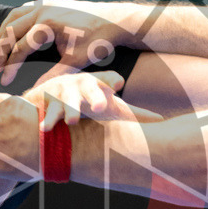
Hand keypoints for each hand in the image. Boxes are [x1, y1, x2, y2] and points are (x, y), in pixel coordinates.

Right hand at [0, 0, 139, 85]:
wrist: (114, 21)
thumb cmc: (98, 41)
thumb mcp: (75, 62)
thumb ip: (53, 76)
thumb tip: (34, 91)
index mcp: (47, 25)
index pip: (20, 48)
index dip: (10, 66)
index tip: (4, 81)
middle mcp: (42, 10)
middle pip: (10, 30)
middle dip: (1, 51)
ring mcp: (45, 3)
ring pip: (13, 17)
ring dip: (4, 34)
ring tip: (0, 52)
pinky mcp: (49, 2)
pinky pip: (23, 10)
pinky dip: (14, 22)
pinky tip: (12, 34)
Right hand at [23, 70, 162, 129]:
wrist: (51, 96)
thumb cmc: (88, 103)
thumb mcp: (112, 107)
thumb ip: (134, 114)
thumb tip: (161, 120)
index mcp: (99, 84)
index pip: (107, 79)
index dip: (112, 80)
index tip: (118, 84)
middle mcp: (81, 85)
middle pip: (89, 89)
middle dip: (95, 97)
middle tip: (101, 108)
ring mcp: (62, 92)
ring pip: (67, 101)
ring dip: (70, 110)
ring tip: (73, 121)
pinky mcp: (46, 102)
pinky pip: (47, 112)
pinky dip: (47, 120)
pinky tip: (46, 129)